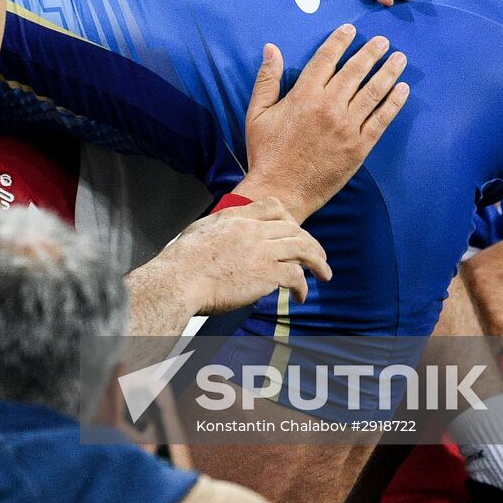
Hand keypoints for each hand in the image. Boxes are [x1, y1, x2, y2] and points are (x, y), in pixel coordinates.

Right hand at [159, 198, 331, 313]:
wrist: (178, 281)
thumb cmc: (181, 264)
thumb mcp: (199, 231)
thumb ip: (218, 228)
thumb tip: (220, 235)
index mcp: (236, 218)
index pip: (273, 206)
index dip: (289, 218)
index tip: (296, 230)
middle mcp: (252, 230)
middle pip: (294, 228)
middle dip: (311, 242)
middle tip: (319, 256)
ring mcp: (261, 250)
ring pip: (302, 248)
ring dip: (318, 262)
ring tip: (324, 274)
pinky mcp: (267, 273)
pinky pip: (296, 276)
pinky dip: (303, 287)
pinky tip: (300, 296)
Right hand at [234, 24, 408, 218]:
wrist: (280, 191)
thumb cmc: (265, 153)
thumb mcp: (257, 113)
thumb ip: (267, 80)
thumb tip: (271, 49)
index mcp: (304, 96)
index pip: (326, 59)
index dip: (339, 41)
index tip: (350, 30)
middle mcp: (329, 107)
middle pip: (355, 71)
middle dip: (371, 52)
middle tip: (383, 41)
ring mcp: (347, 127)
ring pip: (373, 92)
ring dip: (389, 72)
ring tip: (399, 59)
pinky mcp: (359, 147)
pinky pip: (381, 120)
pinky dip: (394, 103)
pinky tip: (402, 90)